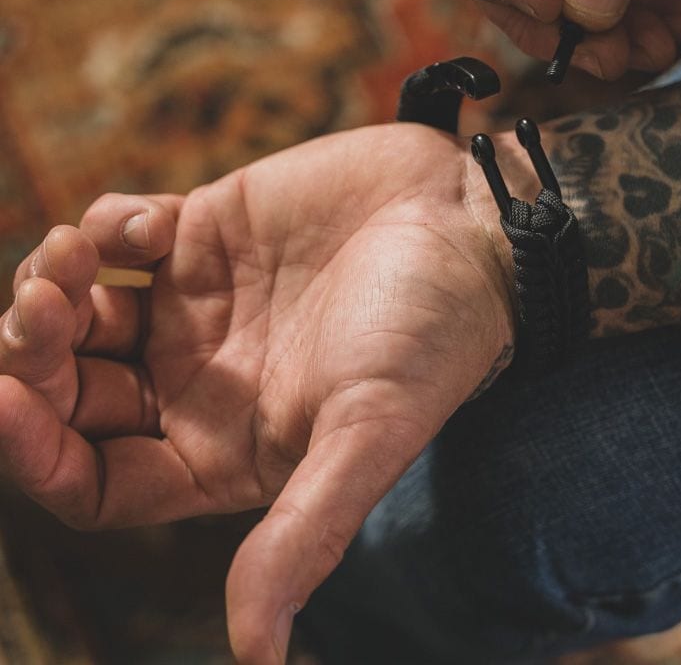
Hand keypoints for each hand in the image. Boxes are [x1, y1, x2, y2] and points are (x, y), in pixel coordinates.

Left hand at [0, 124, 513, 663]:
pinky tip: (147, 222)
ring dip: (54, 284)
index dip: (32, 451)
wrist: (471, 222)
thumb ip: (306, 531)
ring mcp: (199, 303)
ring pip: (83, 306)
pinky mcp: (210, 228)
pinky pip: (120, 231)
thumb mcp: (370, 433)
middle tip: (40, 307)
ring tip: (71, 258)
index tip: (5, 400)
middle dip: (31, 355)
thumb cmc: (434, 333)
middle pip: (69, 391)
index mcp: (224, 448)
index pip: (92, 479)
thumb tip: (260, 659)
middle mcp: (199, 381)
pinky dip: (106, 226)